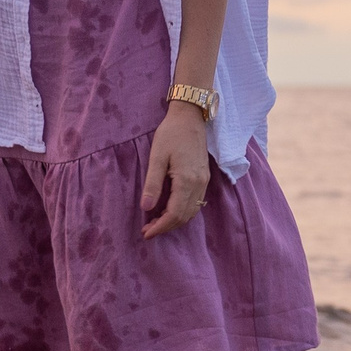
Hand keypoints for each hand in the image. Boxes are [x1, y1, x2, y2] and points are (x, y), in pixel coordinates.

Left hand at [140, 104, 211, 238]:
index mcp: (187, 180)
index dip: (160, 227)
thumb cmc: (171, 133)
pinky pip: (196, 203)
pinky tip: (169, 210)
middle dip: (166, 227)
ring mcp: (204, 182)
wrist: (190, 117)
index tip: (145, 233)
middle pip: (184, 217)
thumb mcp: (157, 157)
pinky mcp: (204, 178)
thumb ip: (152, 184)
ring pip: (191, 212)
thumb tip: (146, 207)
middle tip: (147, 230)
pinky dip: (183, 212)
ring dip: (174, 221)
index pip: (174, 214)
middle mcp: (199, 184)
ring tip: (156, 222)